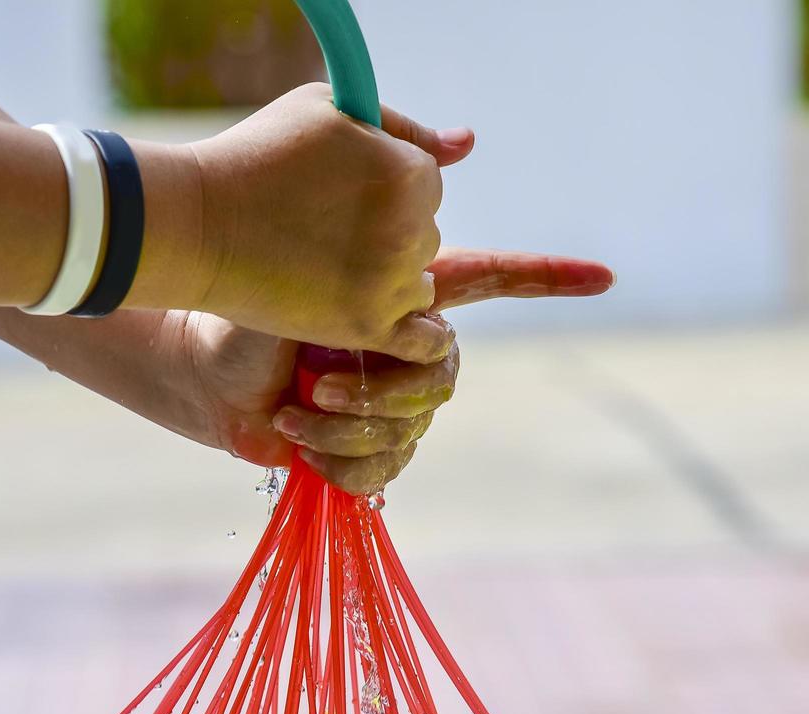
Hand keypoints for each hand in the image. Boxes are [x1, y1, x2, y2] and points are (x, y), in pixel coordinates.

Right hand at [133, 84, 471, 362]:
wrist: (197, 228)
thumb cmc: (257, 158)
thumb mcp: (327, 113)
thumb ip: (401, 127)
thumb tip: (468, 144)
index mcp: (407, 173)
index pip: (427, 183)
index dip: (385, 187)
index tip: (341, 195)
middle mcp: (409, 228)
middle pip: (424, 235)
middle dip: (387, 233)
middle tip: (325, 232)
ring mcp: (391, 282)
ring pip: (419, 284)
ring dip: (387, 280)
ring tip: (328, 268)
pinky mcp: (368, 328)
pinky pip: (424, 340)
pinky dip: (411, 333)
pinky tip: (378, 316)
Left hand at [177, 247, 614, 493]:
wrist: (203, 372)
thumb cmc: (248, 303)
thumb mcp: (298, 260)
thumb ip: (365, 226)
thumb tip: (458, 147)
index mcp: (408, 299)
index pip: (496, 282)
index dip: (548, 281)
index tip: (605, 276)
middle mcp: (411, 351)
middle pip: (445, 377)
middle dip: (381, 388)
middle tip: (318, 379)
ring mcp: (393, 405)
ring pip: (411, 429)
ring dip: (345, 427)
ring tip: (294, 408)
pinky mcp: (369, 452)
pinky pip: (383, 471)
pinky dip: (337, 464)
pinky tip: (298, 444)